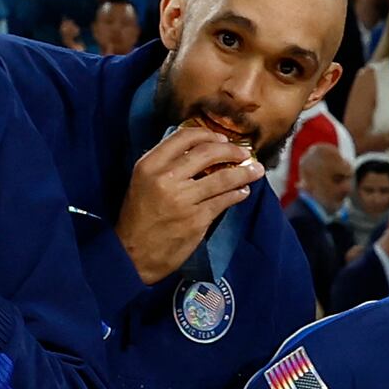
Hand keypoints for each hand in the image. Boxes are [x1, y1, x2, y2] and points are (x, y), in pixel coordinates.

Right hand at [112, 120, 259, 284]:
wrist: (133, 254)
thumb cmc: (138, 218)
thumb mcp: (142, 182)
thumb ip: (165, 164)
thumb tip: (199, 150)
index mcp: (150, 165)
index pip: (184, 137)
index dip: (208, 134)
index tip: (221, 139)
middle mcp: (166, 179)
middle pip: (208, 152)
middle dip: (232, 150)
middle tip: (244, 153)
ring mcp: (183, 199)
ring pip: (223, 177)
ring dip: (244, 173)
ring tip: (256, 171)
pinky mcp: (197, 220)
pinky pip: (224, 201)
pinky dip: (237, 194)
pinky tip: (242, 192)